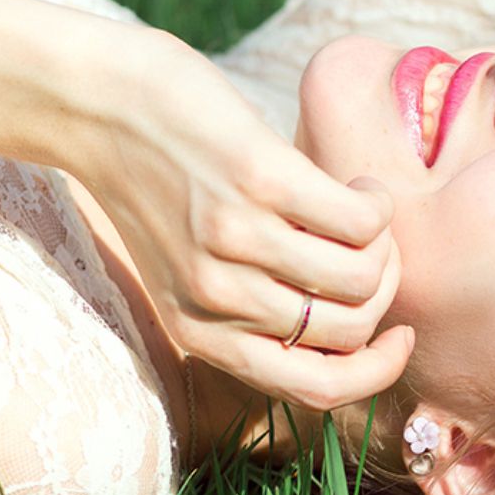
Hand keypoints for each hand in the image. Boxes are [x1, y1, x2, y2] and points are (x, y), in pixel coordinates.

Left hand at [78, 28, 413, 410]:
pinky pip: (360, 221)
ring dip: (384, 245)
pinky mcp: (259, 180)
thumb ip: (253, 310)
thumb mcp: (189, 274)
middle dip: (384, 291)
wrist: (96, 103)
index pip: (319, 391)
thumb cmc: (159, 186)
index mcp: (201, 333)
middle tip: (373, 250)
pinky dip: (377, 206)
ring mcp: (237, 239)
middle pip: (352, 329)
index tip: (398, 334)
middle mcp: (217, 297)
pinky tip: (361, 189)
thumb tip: (358, 326)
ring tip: (364, 213)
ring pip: (362, 277)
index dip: (378, 373)